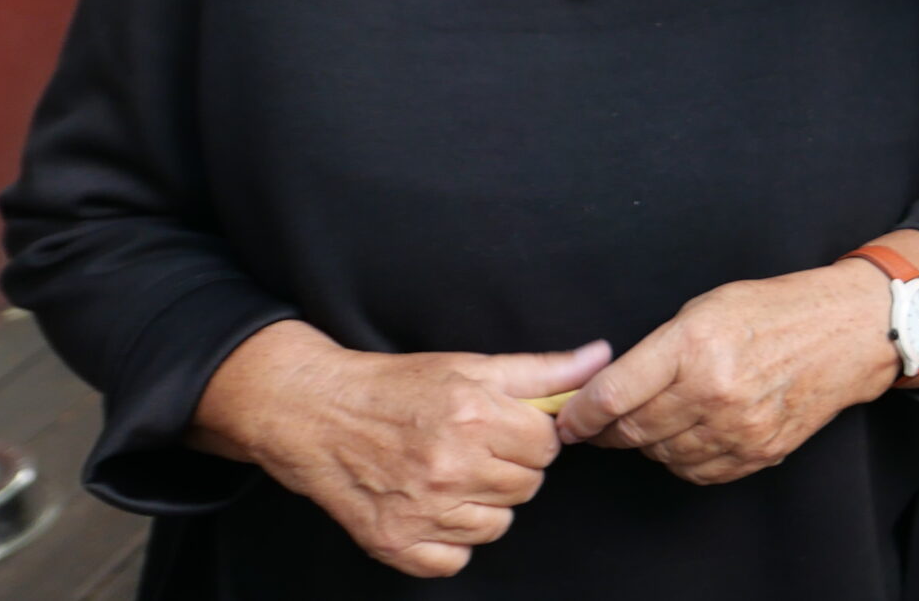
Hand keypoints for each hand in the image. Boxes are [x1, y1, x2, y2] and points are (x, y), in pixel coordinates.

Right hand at [190, 320, 607, 578]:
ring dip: (485, 505)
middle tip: (476, 448)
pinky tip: (433, 507)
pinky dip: (451, 541)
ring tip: (452, 475)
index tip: (508, 429)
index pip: (548, 447)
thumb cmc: (398, 387)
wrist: (317, 414)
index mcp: (473, 416)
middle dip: (511, 468)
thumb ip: (542, 370)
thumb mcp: (471, 365)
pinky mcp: (396, 545)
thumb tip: (600, 358)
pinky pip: (457, 560)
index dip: (532, 437)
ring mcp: (421, 512)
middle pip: (527, 487)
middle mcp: (449, 467)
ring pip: (498, 526)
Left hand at [553, 264, 896, 483]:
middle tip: (601, 424)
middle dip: (609, 431)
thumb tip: (608, 388)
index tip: (568, 420)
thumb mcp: (707, 306)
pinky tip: (689, 434)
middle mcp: (714, 389)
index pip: (614, 395)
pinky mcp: (758, 452)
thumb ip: (657, 349)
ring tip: (656, 420)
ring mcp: (738, 426)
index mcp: (694, 343)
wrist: (847, 331)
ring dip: (648, 443)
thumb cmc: (775, 309)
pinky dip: (682, 459)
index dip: (581, 414)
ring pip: (662, 455)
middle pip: (634, 431)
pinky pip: (698, 471)